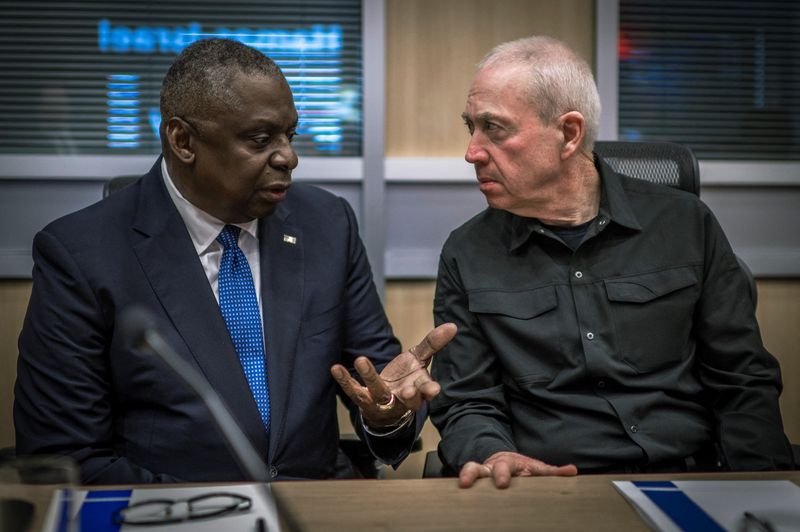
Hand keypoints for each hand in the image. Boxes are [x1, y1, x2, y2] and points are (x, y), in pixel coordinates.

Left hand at [331, 322, 456, 427]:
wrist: (386, 406)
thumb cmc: (406, 379)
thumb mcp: (419, 360)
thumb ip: (433, 344)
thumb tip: (453, 325)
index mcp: (418, 389)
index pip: (427, 390)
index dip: (430, 391)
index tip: (434, 390)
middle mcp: (401, 398)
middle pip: (406, 399)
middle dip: (408, 396)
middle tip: (407, 391)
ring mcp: (381, 401)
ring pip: (377, 392)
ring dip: (370, 377)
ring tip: (361, 359)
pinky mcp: (363, 400)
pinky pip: (353, 391)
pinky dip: (345, 380)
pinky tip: (335, 368)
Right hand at [459, 451, 577, 488]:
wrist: (503, 462)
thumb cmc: (522, 470)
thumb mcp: (537, 469)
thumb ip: (552, 472)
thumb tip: (573, 471)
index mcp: (508, 464)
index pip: (505, 466)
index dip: (502, 474)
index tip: (501, 483)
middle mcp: (491, 468)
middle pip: (481, 468)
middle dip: (476, 474)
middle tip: (472, 483)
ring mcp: (481, 475)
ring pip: (470, 471)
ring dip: (466, 476)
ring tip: (462, 485)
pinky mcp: (474, 483)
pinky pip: (465, 484)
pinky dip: (462, 488)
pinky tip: (457, 497)